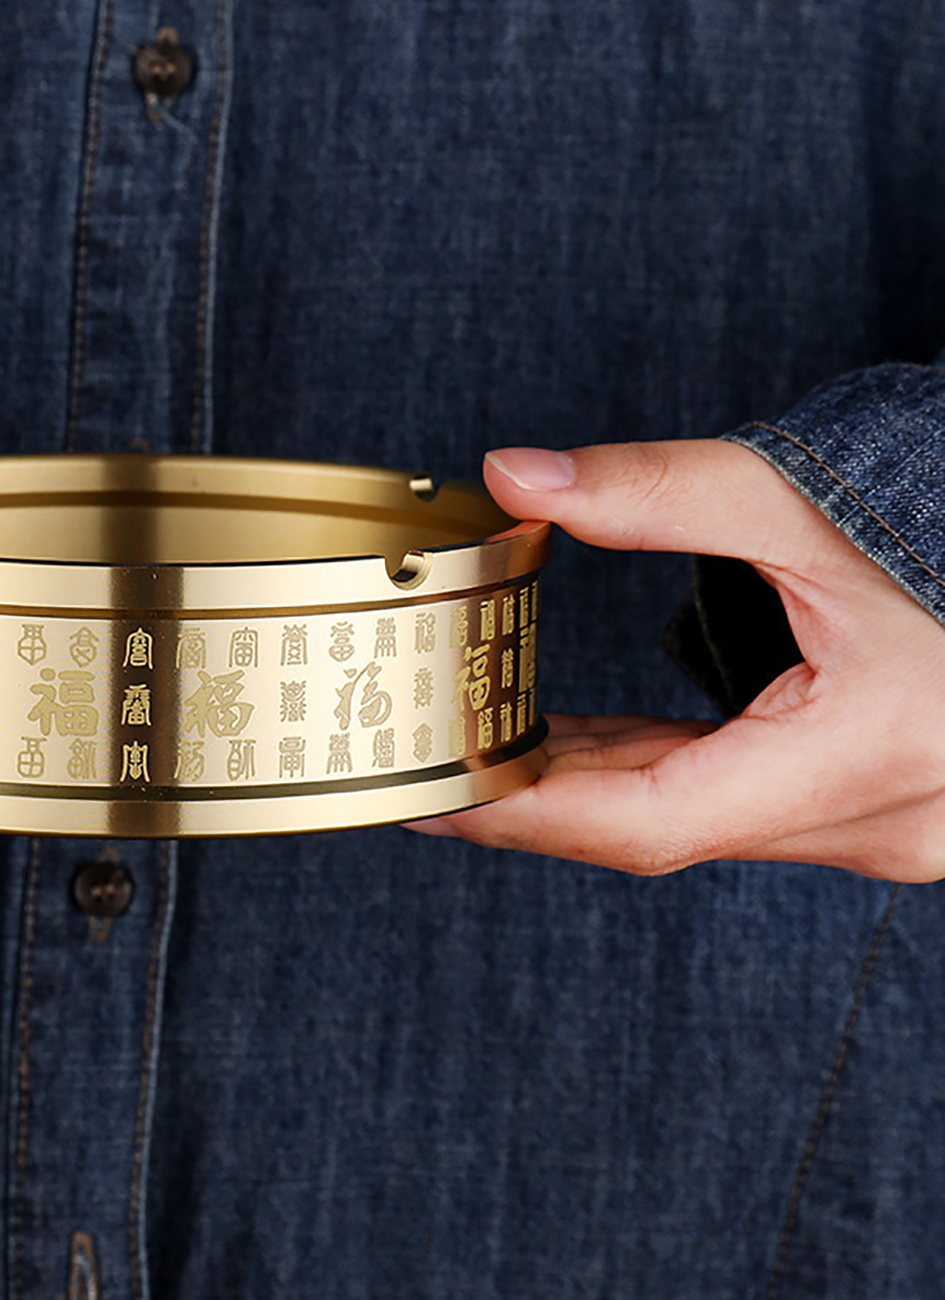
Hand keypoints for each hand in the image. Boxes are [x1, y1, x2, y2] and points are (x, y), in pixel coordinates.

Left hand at [407, 439, 944, 879]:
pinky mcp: (868, 801)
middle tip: (422, 764)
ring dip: (584, 783)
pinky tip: (572, 743)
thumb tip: (516, 474)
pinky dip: (647, 770)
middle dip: (533, 797)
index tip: (430, 793)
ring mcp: (877, 822)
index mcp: (863, 759)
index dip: (524, 813)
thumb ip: (656, 492)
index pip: (649, 820)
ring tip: (473, 745)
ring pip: (693, 817)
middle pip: (657, 825)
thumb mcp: (803, 502)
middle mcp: (872, 819)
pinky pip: (730, 800)